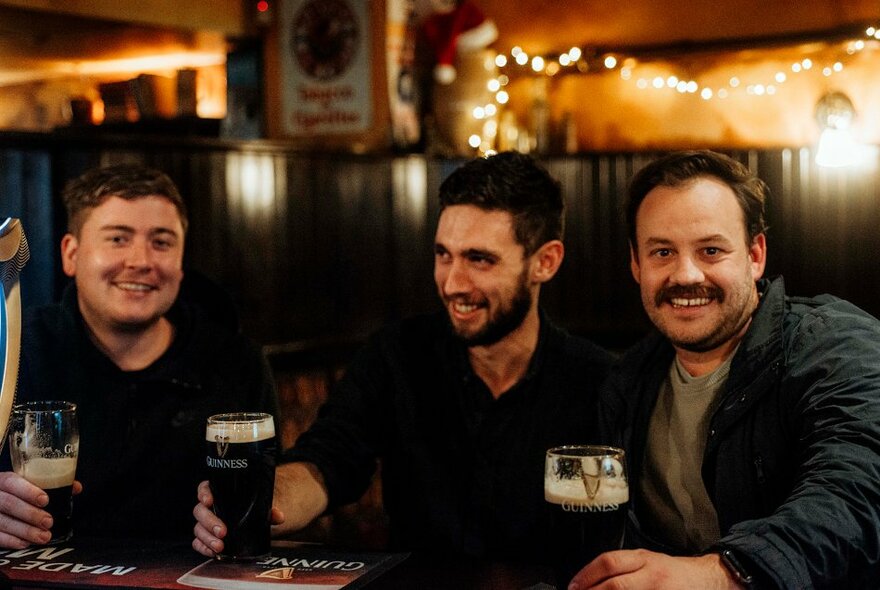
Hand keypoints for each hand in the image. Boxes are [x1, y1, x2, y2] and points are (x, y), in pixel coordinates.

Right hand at [0, 472, 80, 548]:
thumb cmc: (18, 493)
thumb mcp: (29, 484)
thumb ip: (51, 484)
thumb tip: (75, 487)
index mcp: (2, 480)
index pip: (11, 482)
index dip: (28, 491)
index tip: (45, 500)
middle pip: (8, 503)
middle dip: (30, 514)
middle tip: (49, 522)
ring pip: (2, 522)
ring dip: (25, 531)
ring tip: (44, 536)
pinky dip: (11, 541)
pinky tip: (25, 543)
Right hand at [191, 480, 283, 556]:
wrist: (252, 524)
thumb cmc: (251, 510)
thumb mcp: (260, 507)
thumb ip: (268, 510)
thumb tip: (278, 516)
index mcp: (219, 494)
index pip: (205, 488)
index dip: (204, 493)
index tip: (208, 500)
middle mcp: (210, 508)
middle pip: (200, 511)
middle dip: (209, 522)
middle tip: (222, 531)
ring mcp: (205, 523)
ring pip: (198, 528)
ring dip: (207, 538)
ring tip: (219, 546)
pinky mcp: (205, 538)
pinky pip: (198, 543)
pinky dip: (203, 548)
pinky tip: (213, 552)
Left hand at [568, 549, 743, 589]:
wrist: (708, 579)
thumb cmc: (674, 573)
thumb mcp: (647, 560)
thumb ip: (622, 568)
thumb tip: (590, 581)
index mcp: (644, 559)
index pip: (609, 562)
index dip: (587, 575)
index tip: (573, 587)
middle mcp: (652, 576)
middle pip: (615, 586)